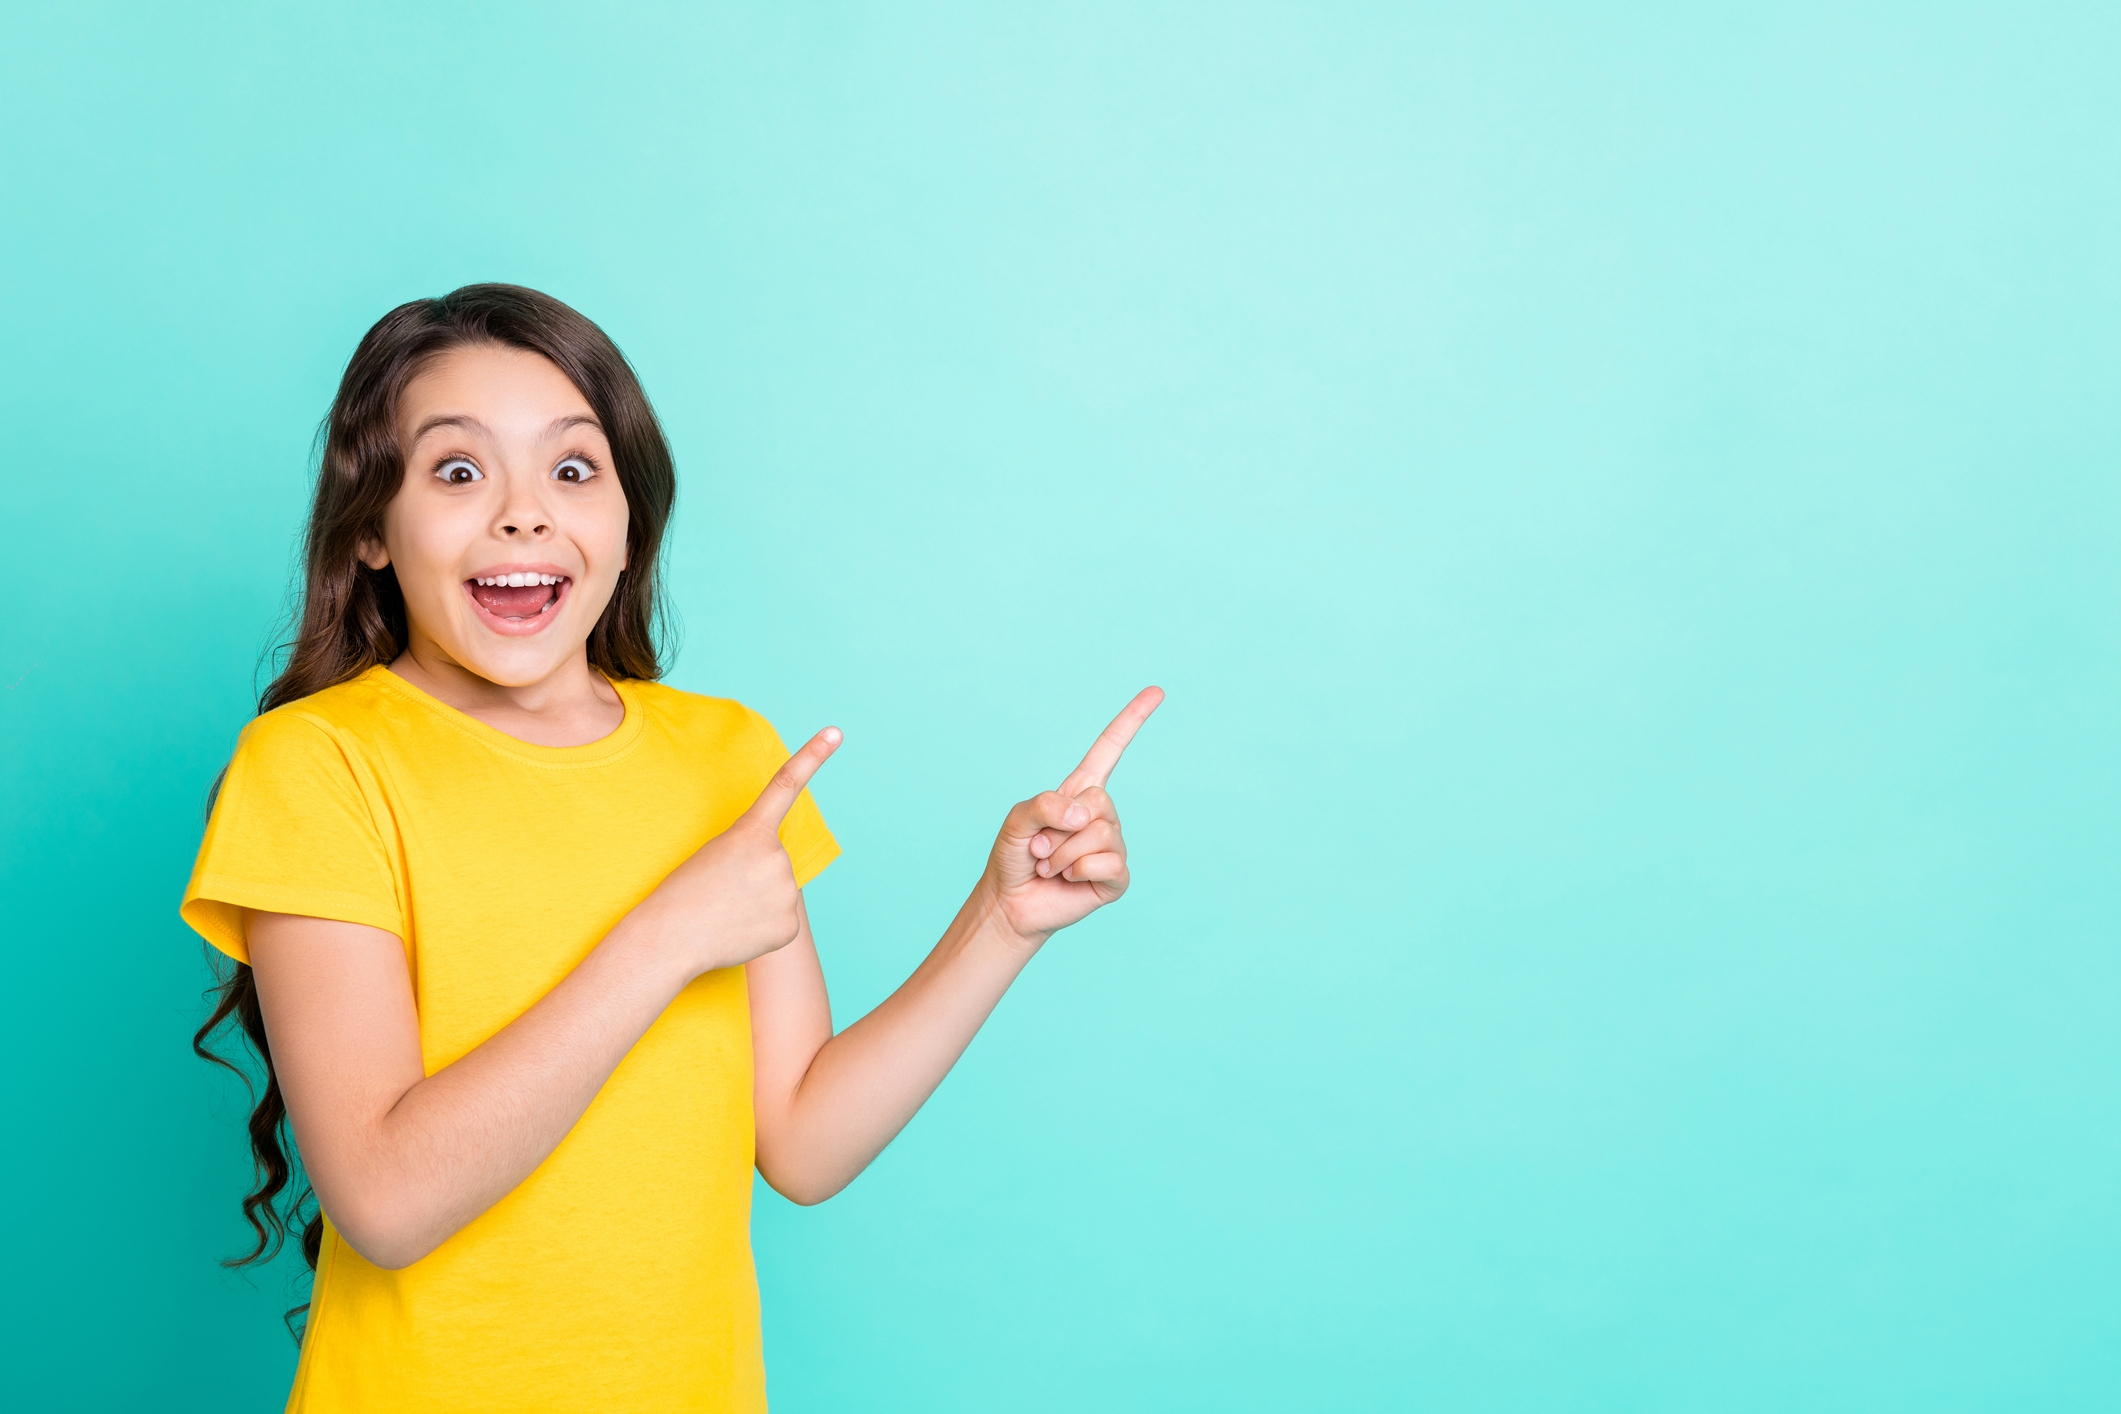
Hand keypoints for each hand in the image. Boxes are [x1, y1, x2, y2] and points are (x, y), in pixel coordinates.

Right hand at [634, 726, 841, 975]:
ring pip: (779, 891)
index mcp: (751, 831)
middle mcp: (776, 857)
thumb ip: (755, 853)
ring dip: (757, 901)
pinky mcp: (790, 926)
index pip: (786, 785)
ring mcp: (787, 892)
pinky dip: (762, 927)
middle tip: (721, 891)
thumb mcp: (715, 853)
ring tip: (726, 912)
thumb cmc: (682, 893)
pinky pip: (780, 920)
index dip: (813, 756)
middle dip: (755, 874)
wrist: (669, 939)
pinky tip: (737, 931)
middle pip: (776, 861)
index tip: (836, 732)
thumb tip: (778, 879)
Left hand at [985, 687, 1162, 945]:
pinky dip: (1078, 871)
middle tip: (1040, 848)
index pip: (1110, 749)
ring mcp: (1112, 846)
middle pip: (1099, 802)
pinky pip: (1108, 864)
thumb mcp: (1017, 820)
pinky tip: (1069, 880)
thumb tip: (1085, 817)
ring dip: (1063, 853)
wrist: (1011, 903)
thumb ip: (1044, 805)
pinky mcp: (1116, 877)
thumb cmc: (1013, 858)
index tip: (1156, 691)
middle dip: (1058, 828)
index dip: (1132, 720)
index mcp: (1079, 792)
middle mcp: (1101, 815)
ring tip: (1049, 866)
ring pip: (1100, 834)